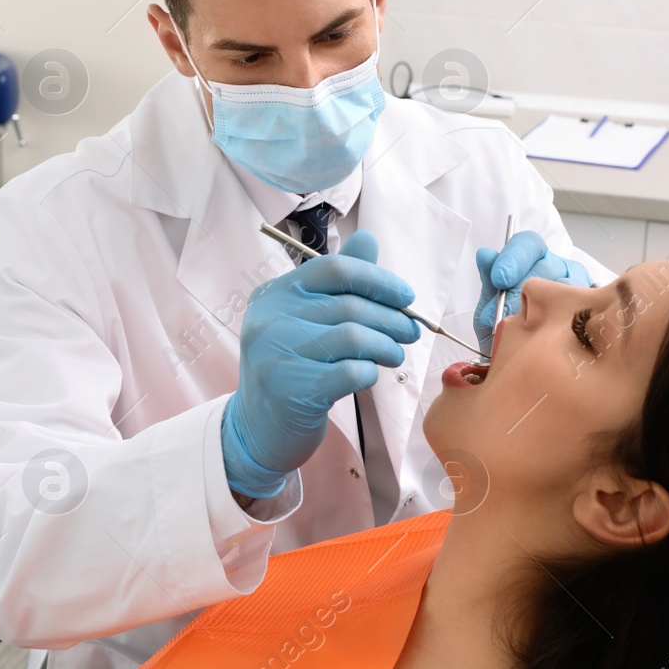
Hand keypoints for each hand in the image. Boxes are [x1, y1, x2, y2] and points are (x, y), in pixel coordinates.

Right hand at [223, 229, 418, 496]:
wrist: (257, 429)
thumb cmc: (290, 370)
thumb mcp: (305, 321)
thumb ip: (336, 282)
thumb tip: (368, 239)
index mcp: (273, 295)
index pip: (334, 268)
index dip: (378, 279)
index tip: (406, 297)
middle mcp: (268, 320)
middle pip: (349, 305)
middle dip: (392, 318)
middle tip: (411, 331)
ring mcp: (276, 354)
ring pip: (354, 337)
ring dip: (386, 346)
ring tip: (396, 354)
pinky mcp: (291, 389)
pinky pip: (349, 371)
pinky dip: (369, 371)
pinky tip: (370, 375)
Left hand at [474, 230, 591, 355]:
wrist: (518, 363)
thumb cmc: (506, 328)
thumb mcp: (492, 304)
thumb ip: (489, 279)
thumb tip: (485, 254)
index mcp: (535, 260)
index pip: (529, 244)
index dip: (514, 258)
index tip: (500, 279)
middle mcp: (561, 270)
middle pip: (549, 266)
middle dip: (524, 290)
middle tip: (508, 313)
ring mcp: (581, 290)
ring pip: (568, 290)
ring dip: (545, 310)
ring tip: (528, 331)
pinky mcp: (595, 314)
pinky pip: (585, 313)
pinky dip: (566, 325)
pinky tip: (552, 338)